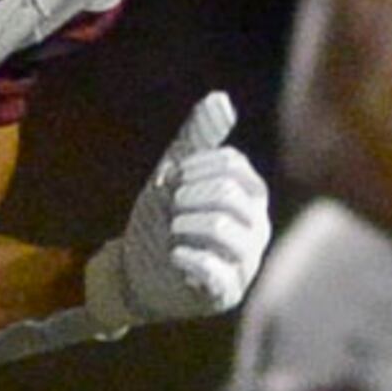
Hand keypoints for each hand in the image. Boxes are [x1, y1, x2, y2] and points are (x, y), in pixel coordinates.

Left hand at [85, 91, 269, 328]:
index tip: (173, 176)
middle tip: (170, 207)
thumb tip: (220, 99)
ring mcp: (245, 262)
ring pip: (225, 230)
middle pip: (230, 196)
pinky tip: (173, 255)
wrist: (135, 272)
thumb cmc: (162, 220)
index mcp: (249, 196)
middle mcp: (256, 228)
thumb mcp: (175, 175)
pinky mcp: (228, 292)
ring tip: (173, 230)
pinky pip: (215, 270)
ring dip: (187, 225)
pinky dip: (187, 257)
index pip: (235, 167)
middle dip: (189, 196)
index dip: (199, 166)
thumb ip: (197, 139)